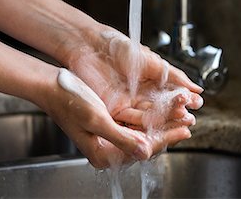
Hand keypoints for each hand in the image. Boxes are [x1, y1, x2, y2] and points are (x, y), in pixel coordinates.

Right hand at [43, 68, 194, 168]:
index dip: (166, 138)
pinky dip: (149, 118)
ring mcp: (109, 138)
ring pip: (142, 133)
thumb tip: (145, 152)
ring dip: (161, 124)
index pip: (143, 149)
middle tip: (188, 121)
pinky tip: (161, 112)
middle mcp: (107, 149)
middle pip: (145, 143)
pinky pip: (134, 125)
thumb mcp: (97, 120)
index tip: (184, 129)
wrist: (53, 87)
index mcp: (103, 154)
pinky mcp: (109, 126)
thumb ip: (122, 138)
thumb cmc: (70, 101)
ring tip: (180, 116)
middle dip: (167, 131)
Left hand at [65, 26, 202, 130]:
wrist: (90, 44)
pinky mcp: (114, 110)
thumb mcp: (152, 60)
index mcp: (151, 82)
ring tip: (180, 119)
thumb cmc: (118, 47)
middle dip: (177, 113)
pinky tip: (159, 124)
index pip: (171, 95)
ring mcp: (128, 103)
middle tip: (190, 116)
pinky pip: (131, 120)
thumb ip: (174, 76)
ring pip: (149, 116)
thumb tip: (196, 88)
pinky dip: (145, 123)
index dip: (184, 99)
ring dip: (165, 120)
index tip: (196, 102)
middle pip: (162, 109)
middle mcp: (140, 95)